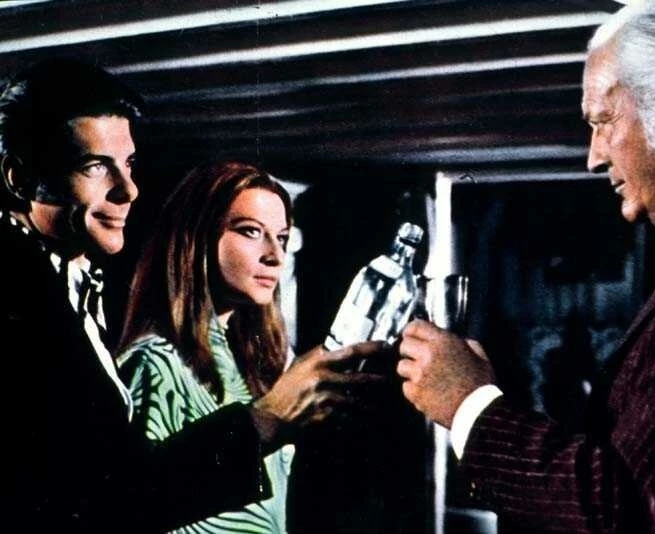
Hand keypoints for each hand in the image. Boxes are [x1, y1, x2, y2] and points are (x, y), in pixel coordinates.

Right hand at [251, 340, 386, 446]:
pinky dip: (358, 418)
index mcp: (318, 363)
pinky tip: (367, 419)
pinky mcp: (326, 418)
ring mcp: (325, 400)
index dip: (371, 348)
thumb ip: (315, 356)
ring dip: (372, 402)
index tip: (386, 346)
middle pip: (360, 378)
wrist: (273, 417)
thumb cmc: (285, 390)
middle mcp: (323, 379)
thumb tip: (329, 346)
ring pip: (358, 401)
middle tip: (391, 377)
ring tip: (384, 402)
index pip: (351, 352)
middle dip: (378, 378)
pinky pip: (349, 418)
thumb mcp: (298, 365)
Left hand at [396, 319, 494, 427]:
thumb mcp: (479, 355)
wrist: (479, 411)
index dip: (411, 330)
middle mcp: (428, 354)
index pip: (415, 327)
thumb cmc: (481, 384)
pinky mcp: (415, 392)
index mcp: (443, 342)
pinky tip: (427, 392)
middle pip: (404, 345)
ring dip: (410, 371)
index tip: (409, 335)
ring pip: (402, 366)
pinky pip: (405, 386)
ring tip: (425, 378)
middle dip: (409, 351)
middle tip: (418, 359)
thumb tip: (456, 340)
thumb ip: (464, 343)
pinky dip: (413, 389)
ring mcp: (419, 374)